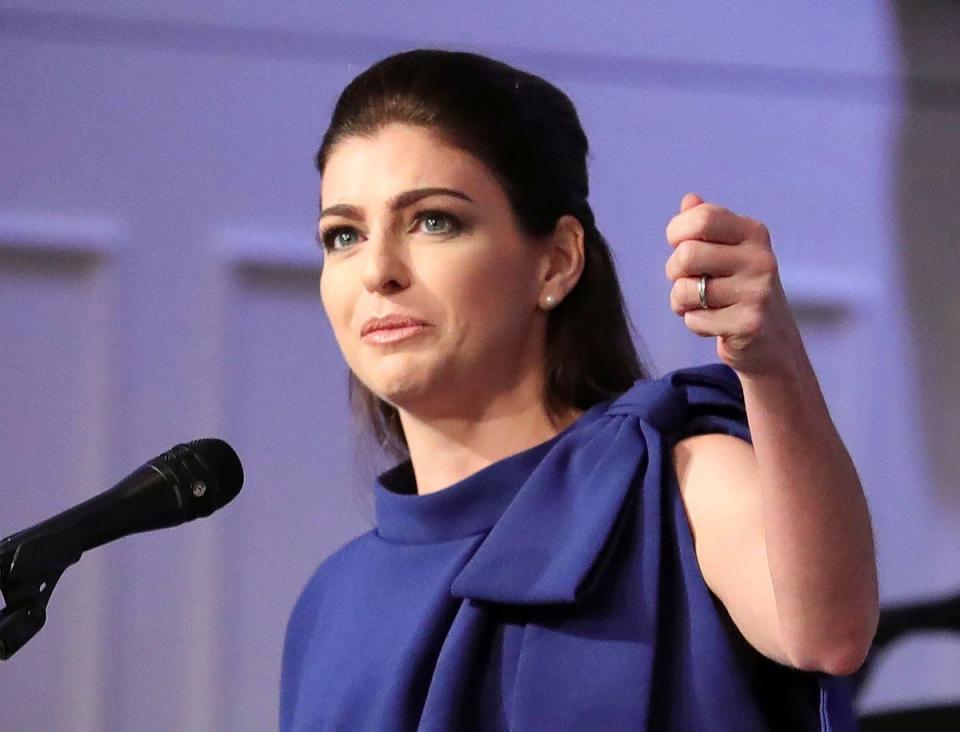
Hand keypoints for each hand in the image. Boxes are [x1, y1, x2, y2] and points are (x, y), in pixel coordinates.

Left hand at [664, 193, 802, 376]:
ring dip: (682, 302)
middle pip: (687, 254)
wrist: (773, 343)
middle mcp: (760, 258)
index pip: (702, 218)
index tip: (678, 245)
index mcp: (753, 233)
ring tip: (700, 304)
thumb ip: (707, 225)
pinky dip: (694, 324)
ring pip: (686, 290)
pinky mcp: (749, 324)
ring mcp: (757, 292)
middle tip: (687, 281)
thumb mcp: (728, 252)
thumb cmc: (739, 290)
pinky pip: (695, 320)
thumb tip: (689, 200)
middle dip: (674, 272)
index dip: (677, 232)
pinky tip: (715, 323)